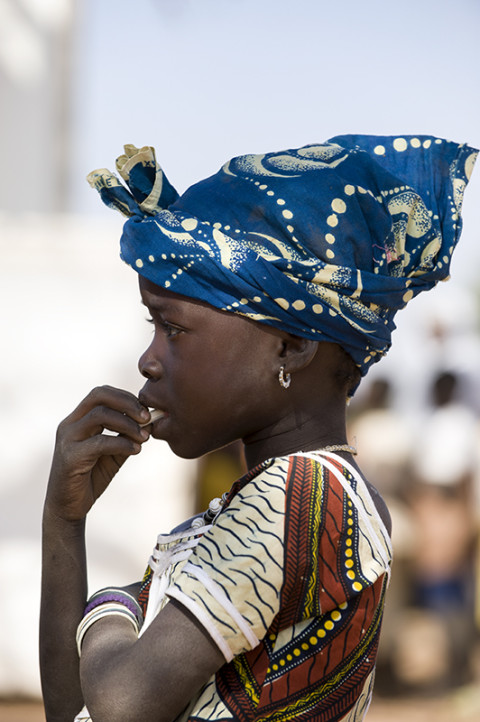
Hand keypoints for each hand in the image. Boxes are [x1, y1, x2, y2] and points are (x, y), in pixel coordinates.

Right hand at [45, 385, 151, 521]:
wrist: (68, 507)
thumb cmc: (91, 477)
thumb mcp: (114, 453)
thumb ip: (128, 436)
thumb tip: (151, 422)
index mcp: (78, 419)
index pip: (101, 393)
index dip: (126, 397)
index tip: (145, 411)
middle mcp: (70, 424)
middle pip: (98, 396)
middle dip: (127, 403)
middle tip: (146, 417)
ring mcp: (67, 439)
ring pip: (99, 415)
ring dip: (127, 424)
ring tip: (143, 437)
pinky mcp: (70, 457)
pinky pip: (99, 442)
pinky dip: (122, 443)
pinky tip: (135, 450)